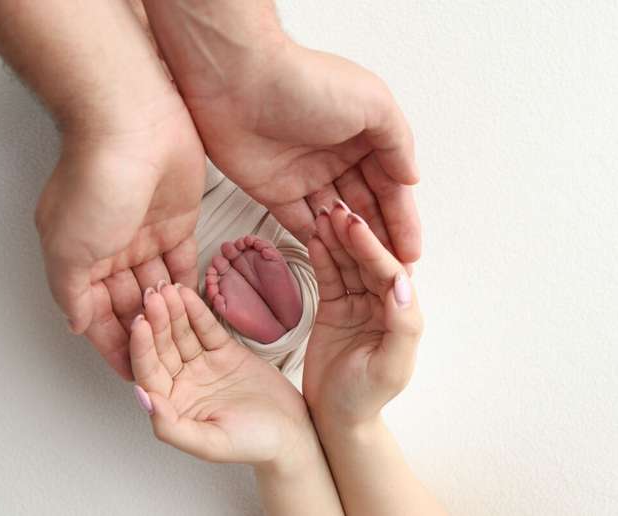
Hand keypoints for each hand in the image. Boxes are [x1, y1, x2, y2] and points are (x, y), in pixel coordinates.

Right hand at [35, 92, 205, 378]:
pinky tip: (196, 309)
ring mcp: (145, 236)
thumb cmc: (95, 178)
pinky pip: (183, 263)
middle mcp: (110, 250)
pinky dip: (188, 286)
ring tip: (184, 341)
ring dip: (166, 313)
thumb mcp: (69, 248)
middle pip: (127, 305)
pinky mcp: (177, 221)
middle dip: (143, 333)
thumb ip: (71, 292)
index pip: (95, 314)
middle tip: (165, 362)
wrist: (133, 125)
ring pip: (156, 287)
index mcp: (79, 257)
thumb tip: (75, 324)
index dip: (111, 345)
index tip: (131, 374)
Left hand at [129, 283, 310, 464]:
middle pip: (162, 347)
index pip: (148, 371)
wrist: (293, 432)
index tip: (140, 323)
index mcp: (172, 405)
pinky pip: (206, 327)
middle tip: (152, 296)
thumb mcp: (210, 444)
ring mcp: (201, 364)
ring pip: (181, 333)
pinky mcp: (223, 350)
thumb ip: (172, 427)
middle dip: (156, 321)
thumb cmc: (253, 444)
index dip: (142, 347)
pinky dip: (196, 310)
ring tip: (167, 288)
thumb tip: (143, 399)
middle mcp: (181, 382)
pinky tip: (186, 293)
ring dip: (173, 311)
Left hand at [185, 40, 420, 261]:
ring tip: (365, 272)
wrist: (239, 82)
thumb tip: (412, 177)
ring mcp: (305, 174)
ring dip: (350, 243)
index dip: (402, 218)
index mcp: (363, 134)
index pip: (390, 184)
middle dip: (380, 238)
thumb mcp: (372, 103)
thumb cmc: (307, 84)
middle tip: (392, 273)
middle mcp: (336, 155)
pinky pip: (298, 222)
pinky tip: (332, 262)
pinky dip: (316, 241)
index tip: (411, 252)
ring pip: (334, 218)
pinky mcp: (273, 190)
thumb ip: (397, 142)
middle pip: (364, 205)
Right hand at [303, 200, 423, 427]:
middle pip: (367, 260)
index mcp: (402, 314)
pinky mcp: (334, 305)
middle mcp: (381, 303)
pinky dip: (321, 256)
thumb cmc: (364, 398)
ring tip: (321, 214)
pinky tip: (313, 237)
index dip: (372, 247)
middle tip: (335, 209)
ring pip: (347, 263)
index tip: (355, 226)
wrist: (334, 416)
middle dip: (352, 235)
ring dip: (335, 239)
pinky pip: (328, 275)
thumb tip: (405, 285)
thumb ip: (402, 326)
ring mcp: (357, 302)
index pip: (388, 272)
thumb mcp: (389, 368)